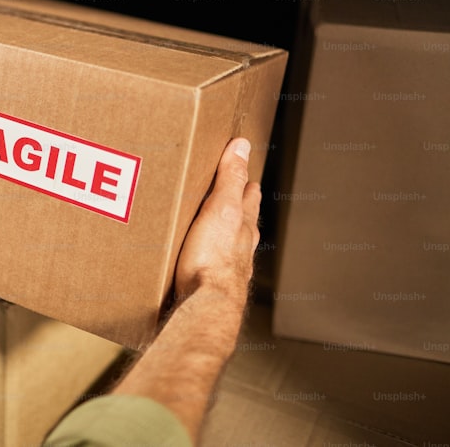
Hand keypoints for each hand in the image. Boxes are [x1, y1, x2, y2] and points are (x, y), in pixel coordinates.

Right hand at [174, 138, 260, 302]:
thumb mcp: (221, 208)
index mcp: (241, 225)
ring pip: (232, 245)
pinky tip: (201, 263)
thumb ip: (230, 179)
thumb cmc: (212, 258)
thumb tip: (242, 146)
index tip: (249, 176)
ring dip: (228, 235)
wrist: (207, 304)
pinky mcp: (211, 286)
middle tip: (240, 196)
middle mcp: (240, 247)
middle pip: (244, 222)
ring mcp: (228, 268)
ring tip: (220, 229)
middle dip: (241, 209)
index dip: (247, 185)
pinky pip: (211, 265)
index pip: (248, 198)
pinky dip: (210, 257)